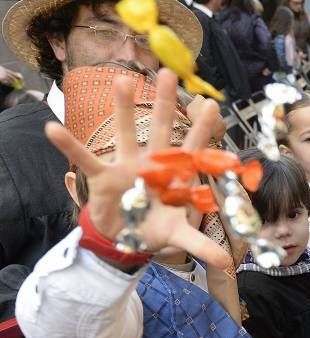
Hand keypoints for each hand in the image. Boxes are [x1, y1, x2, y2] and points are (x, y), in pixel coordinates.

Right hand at [45, 69, 229, 268]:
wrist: (127, 238)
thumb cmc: (156, 228)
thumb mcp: (179, 237)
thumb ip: (201, 244)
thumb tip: (226, 262)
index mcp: (175, 176)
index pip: (193, 150)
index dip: (202, 130)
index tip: (214, 105)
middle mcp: (152, 163)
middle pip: (160, 129)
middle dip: (166, 104)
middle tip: (169, 74)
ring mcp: (126, 166)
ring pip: (125, 132)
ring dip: (123, 108)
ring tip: (122, 81)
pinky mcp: (102, 177)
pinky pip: (85, 158)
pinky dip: (69, 145)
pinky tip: (53, 128)